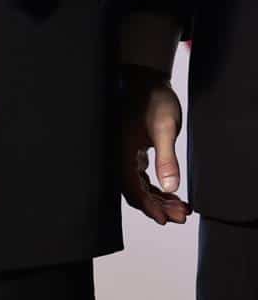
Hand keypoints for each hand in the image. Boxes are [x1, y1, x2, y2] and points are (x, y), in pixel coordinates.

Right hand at [120, 69, 188, 224]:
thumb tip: (171, 188)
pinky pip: (141, 177)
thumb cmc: (153, 99)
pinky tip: (171, 194)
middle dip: (157, 206)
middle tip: (181, 216)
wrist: (145, 79)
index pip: (132, 187)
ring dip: (158, 199)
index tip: (165, 219)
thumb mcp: (165, 129)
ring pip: (138, 185)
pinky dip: (156, 188)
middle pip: (135, 190)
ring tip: (181, 208)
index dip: (149, 206)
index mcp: (122, 150)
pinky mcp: (132, 151)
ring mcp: (125, 153)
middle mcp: (119, 154)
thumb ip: (167, 159)